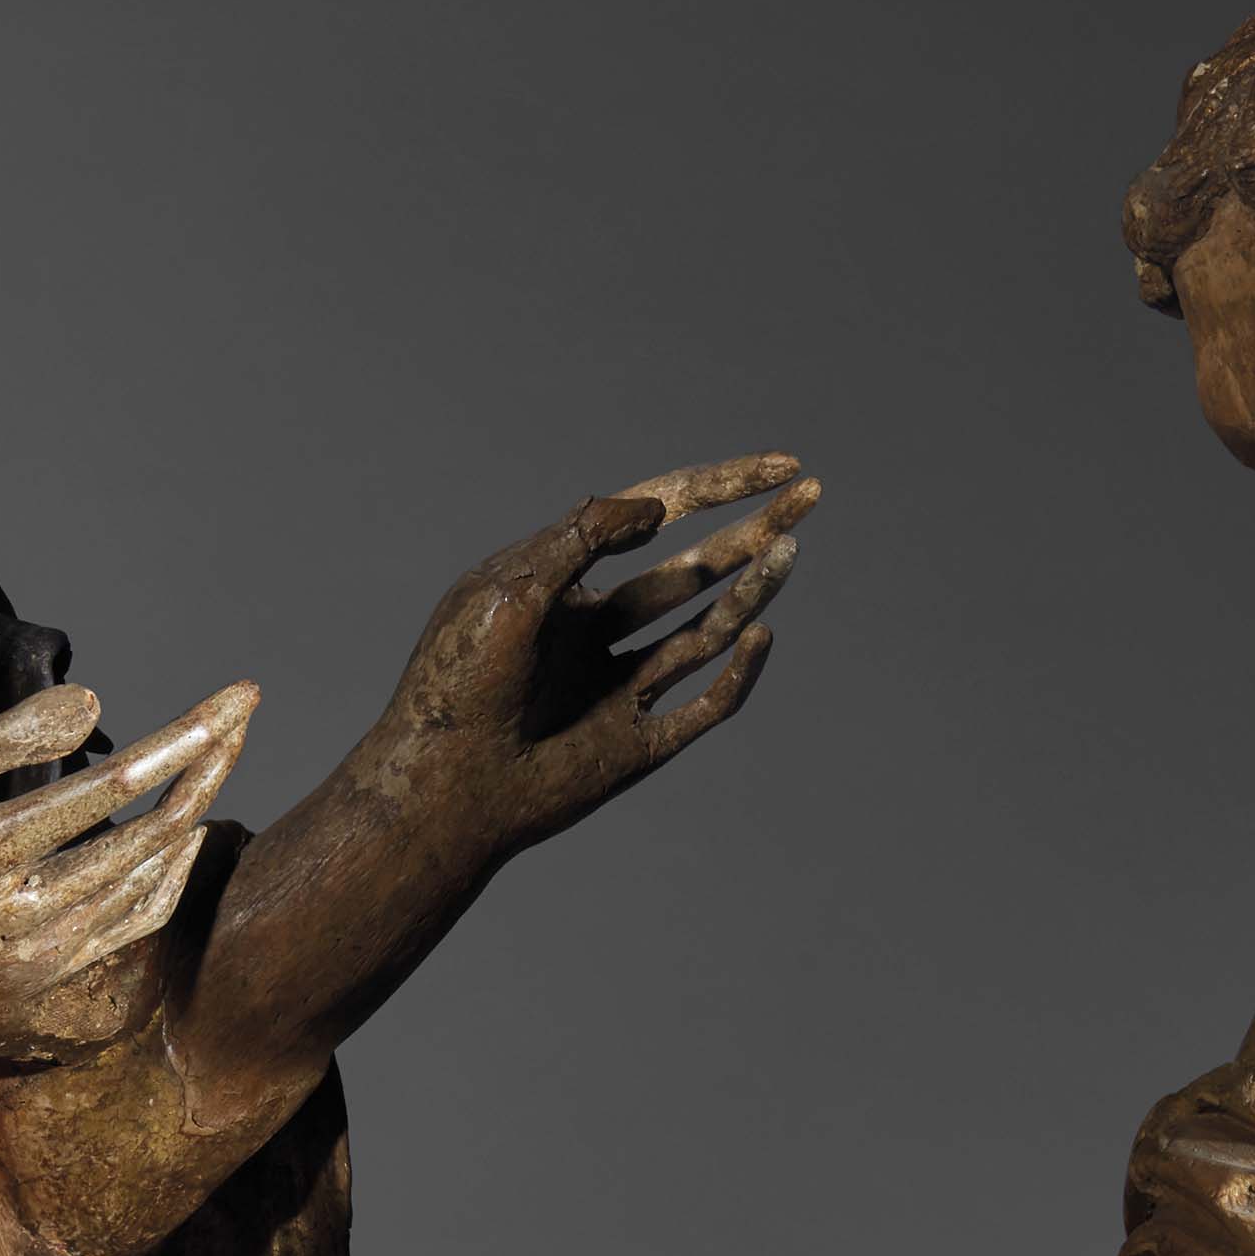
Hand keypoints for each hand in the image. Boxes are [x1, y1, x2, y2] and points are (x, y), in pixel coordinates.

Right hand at [0, 682, 255, 1059]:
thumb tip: (97, 702)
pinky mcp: (57, 976)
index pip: (114, 785)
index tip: (234, 698)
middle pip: (156, 829)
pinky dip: (170, 870)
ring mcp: (51, 951)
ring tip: (220, 756)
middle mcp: (31, 908)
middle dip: (211, 763)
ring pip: (155, 875)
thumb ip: (4, 739)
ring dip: (197, 809)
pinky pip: (138, 918)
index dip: (183, 738)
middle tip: (244, 710)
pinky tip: (184, 831)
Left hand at [355, 454, 814, 873]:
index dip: (716, 488)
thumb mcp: (512, 591)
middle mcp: (598, 633)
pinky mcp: (638, 744)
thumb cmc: (457, 686)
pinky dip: (738, 673)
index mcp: (563, 588)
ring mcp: (621, 687)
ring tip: (792, 546)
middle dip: (752, 532)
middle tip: (811, 493)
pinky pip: (705, 705)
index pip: (651, 521)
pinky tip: (760, 634)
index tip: (776, 465)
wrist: (442, 790)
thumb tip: (656, 509)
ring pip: (706, 629)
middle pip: (694, 571)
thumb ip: (578, 539)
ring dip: (752, 589)